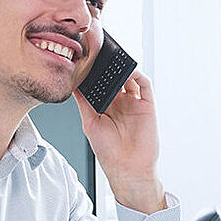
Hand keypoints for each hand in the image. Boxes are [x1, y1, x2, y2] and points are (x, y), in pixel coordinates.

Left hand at [74, 70, 164, 213]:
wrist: (127, 169)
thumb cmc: (108, 151)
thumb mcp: (90, 122)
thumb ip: (83, 102)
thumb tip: (73, 83)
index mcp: (105, 105)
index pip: (101, 82)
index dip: (95, 70)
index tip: (86, 57)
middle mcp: (120, 101)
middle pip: (115, 76)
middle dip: (109, 65)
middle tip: (100, 51)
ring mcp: (134, 102)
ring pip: (129, 77)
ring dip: (122, 67)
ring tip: (113, 58)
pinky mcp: (147, 105)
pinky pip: (145, 84)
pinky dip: (138, 74)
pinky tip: (129, 70)